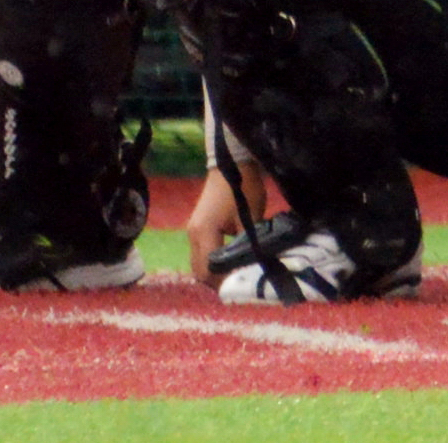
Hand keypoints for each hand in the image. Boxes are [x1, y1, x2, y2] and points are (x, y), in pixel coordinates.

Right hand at [186, 170, 240, 286]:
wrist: (231, 161)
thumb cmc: (242, 187)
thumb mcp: (249, 219)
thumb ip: (247, 245)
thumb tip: (253, 267)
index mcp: (203, 233)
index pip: (208, 270)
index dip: (223, 282)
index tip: (241, 286)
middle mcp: (193, 234)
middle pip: (199, 271)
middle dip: (217, 281)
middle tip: (239, 285)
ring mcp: (193, 230)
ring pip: (198, 263)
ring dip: (214, 272)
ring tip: (236, 275)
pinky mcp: (198, 226)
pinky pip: (201, 252)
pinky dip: (212, 261)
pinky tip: (229, 261)